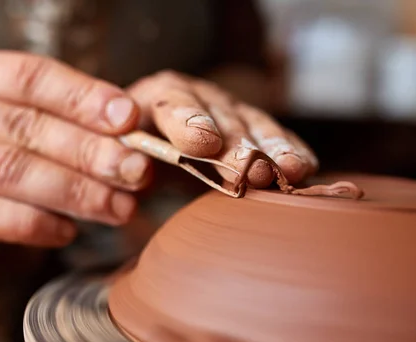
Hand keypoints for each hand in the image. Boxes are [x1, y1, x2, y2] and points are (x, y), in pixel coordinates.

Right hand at [0, 50, 150, 254]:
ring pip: (12, 172)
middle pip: (25, 126)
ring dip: (75, 191)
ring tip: (118, 208)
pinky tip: (70, 231)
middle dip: (90, 151)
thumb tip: (132, 130)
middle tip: (137, 172)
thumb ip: (69, 119)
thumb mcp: (22, 119)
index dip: (83, 97)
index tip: (129, 119)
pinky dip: (37, 224)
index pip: (30, 76)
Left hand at [128, 71, 317, 186]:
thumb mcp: (112, 151)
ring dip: (273, 149)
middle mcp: (200, 99)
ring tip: (289, 170)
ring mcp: (232, 114)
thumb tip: (136, 170)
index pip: (173, 100)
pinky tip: (304, 168)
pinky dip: (291, 152)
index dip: (188, 120)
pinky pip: (276, 139)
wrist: (152, 144)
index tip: (201, 142)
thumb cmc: (129, 150)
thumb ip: (116, 158)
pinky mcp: (254, 132)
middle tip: (252, 169)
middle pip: (222, 115)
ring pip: (255, 125)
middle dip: (239, 143)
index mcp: (159, 96)